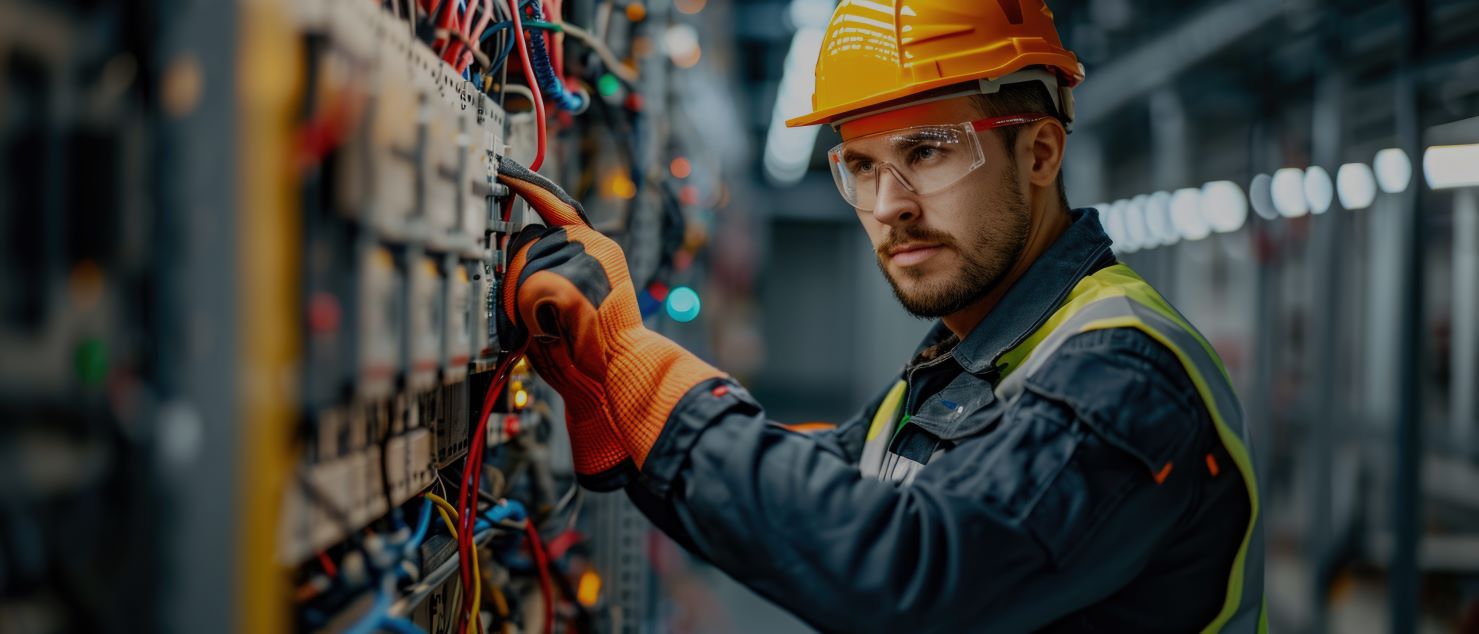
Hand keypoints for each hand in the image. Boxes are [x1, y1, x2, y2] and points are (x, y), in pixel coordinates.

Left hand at [497, 158, 722, 490]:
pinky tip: (554, 329)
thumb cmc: (592, 347)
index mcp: (595, 246)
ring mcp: (585, 260)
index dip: (525, 185)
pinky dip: (529, 317)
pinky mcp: (574, 281)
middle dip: (517, 281)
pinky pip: (526, 292)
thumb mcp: (574, 296)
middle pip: (522, 244)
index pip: (554, 203)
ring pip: (521, 271)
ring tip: (556, 325)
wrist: (621, 374)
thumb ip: (552, 267)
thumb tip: (514, 250)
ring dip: (524, 306)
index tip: (503, 168)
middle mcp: (592, 245)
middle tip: (545, 317)